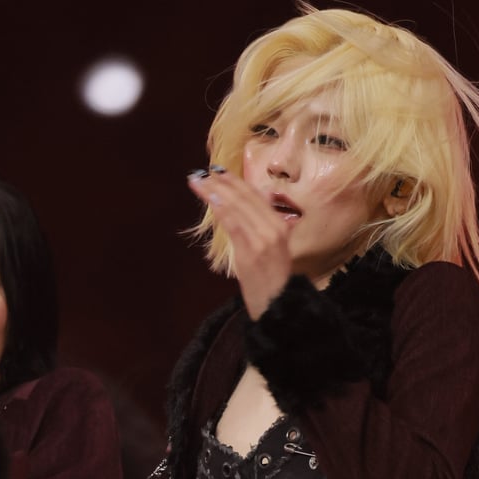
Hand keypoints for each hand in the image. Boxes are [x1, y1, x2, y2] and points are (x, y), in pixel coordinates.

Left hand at [188, 169, 291, 319]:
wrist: (280, 306)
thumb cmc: (274, 281)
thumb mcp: (276, 248)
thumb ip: (267, 222)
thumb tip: (262, 197)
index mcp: (280, 225)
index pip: (255, 195)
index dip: (235, 181)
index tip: (218, 171)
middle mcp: (274, 229)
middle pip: (245, 197)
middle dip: (221, 182)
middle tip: (202, 173)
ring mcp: (263, 240)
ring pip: (237, 207)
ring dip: (215, 191)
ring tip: (198, 181)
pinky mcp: (251, 253)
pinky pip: (233, 224)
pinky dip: (221, 208)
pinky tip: (209, 198)